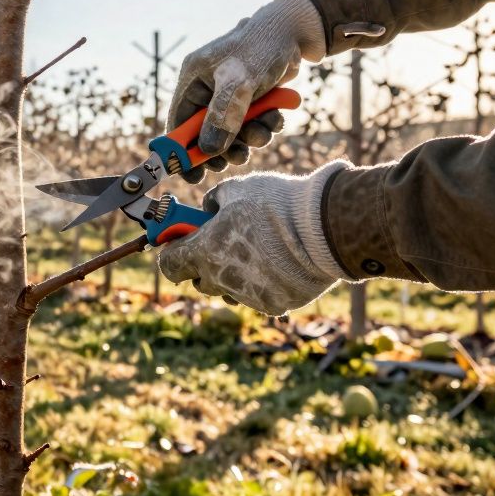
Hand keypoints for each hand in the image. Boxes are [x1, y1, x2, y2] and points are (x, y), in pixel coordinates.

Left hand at [157, 160, 349, 315]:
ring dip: (232, 275)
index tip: (180, 243)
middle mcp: (221, 280)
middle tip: (219, 243)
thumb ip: (213, 202)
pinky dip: (261, 283)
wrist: (325, 228)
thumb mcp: (236, 189)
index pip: (169, 266)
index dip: (172, 253)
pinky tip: (277, 263)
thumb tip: (207, 210)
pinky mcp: (273, 306)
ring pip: (228, 290)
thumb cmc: (276, 204)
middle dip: (203, 264)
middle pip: (199, 281)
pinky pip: (257, 297)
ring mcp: (247, 296)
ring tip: (255, 251)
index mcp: (205, 252)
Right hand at [167, 0, 325, 182]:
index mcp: (193, 80)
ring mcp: (228, 95)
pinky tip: (275, 117)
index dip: (183, 152)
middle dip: (224, 147)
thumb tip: (209, 150)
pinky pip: (250, 125)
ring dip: (250, 138)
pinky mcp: (249, 99)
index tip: (194, 175)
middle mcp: (207, 89)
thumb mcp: (239, 81)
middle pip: (205, 134)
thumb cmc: (262, 46)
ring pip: (231, 133)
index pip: (178, 123)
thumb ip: (222, 115)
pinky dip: (263, 128)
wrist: (296, 31)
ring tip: (265, 131)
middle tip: (240, 156)